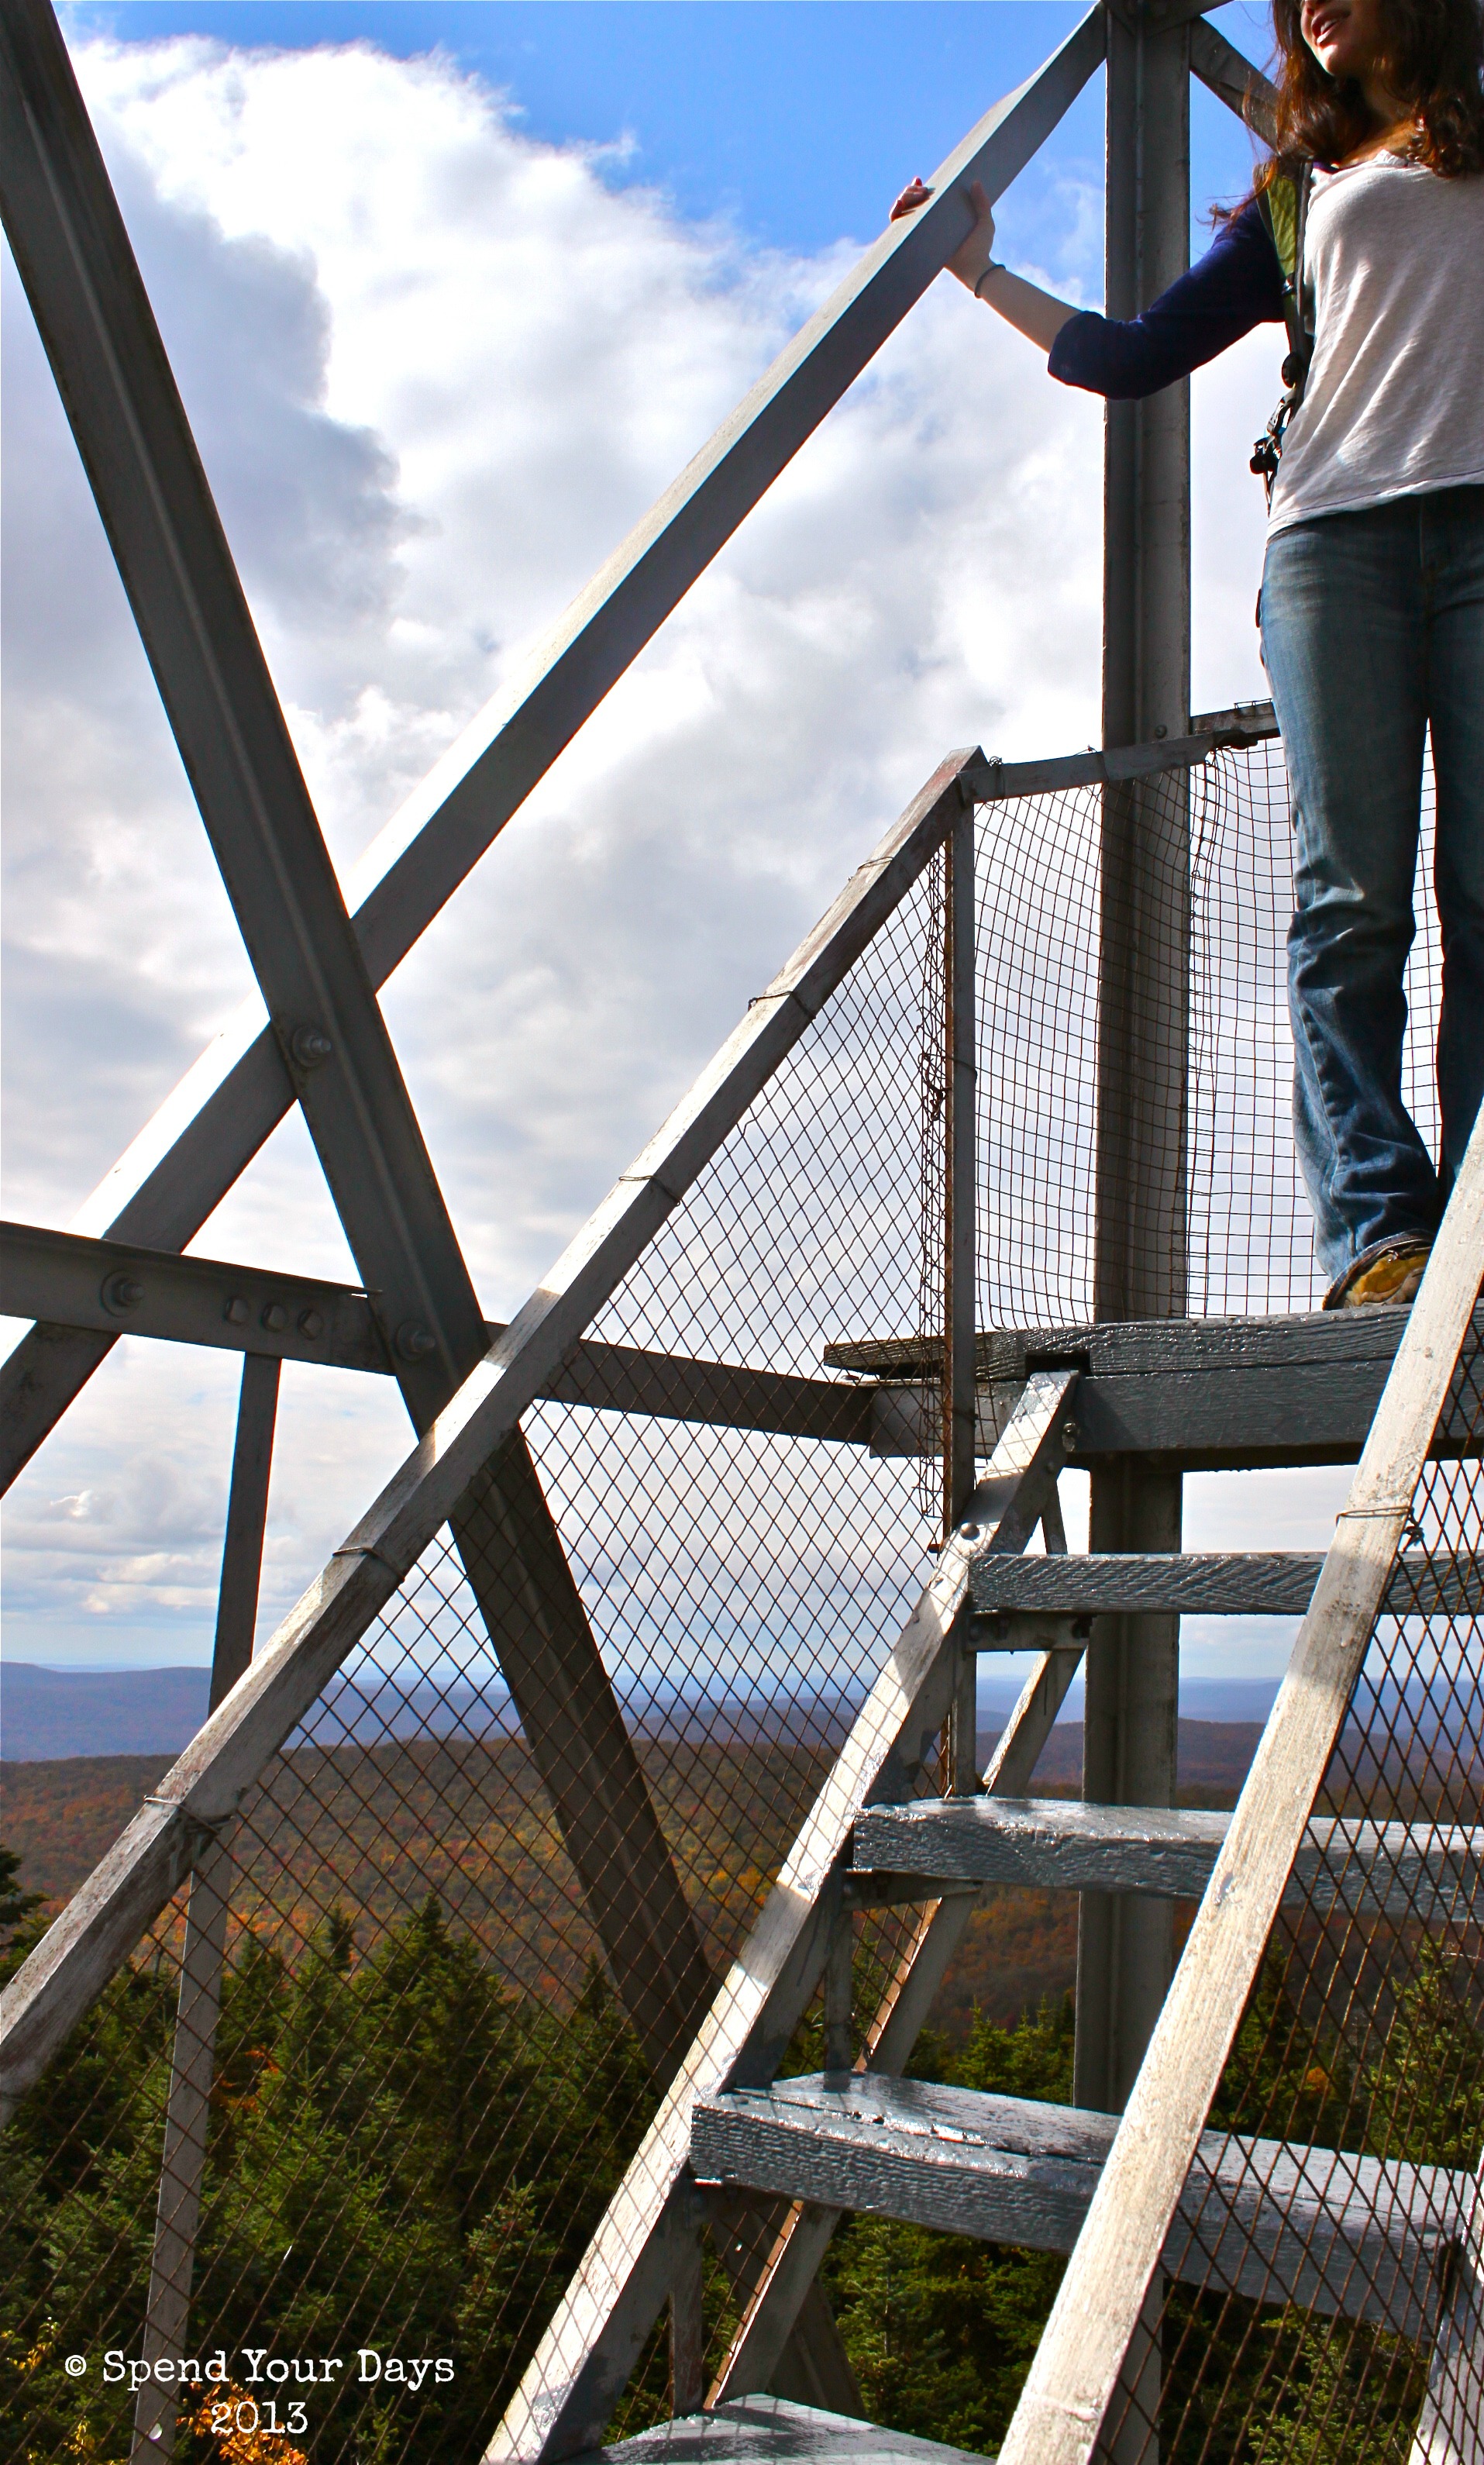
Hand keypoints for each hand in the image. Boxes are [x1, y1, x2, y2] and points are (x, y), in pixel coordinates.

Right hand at [890, 177, 996, 292]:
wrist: (974, 267)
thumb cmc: (980, 247)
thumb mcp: (985, 221)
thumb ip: (982, 202)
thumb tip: (976, 181)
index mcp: (943, 216)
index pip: (925, 199)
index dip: (917, 188)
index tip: (919, 180)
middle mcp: (931, 224)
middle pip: (912, 203)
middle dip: (910, 191)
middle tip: (923, 190)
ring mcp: (923, 233)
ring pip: (903, 213)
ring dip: (903, 199)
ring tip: (913, 194)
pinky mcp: (917, 243)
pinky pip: (899, 230)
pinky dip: (895, 215)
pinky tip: (900, 205)